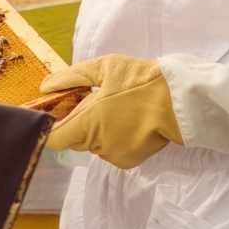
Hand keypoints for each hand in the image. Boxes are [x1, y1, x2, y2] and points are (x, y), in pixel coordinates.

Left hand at [40, 54, 183, 168]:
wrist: (182, 102)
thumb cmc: (142, 81)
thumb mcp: (104, 68)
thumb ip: (71, 77)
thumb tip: (45, 87)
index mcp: (87, 122)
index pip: (52, 138)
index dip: (50, 126)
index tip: (55, 113)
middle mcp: (96, 144)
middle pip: (73, 139)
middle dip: (78, 122)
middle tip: (94, 101)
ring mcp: (112, 155)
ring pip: (92, 144)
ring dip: (97, 130)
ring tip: (117, 109)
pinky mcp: (128, 161)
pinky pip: (110, 150)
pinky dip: (114, 138)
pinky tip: (129, 122)